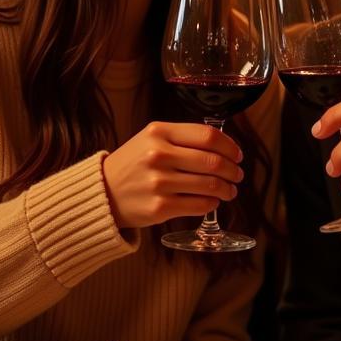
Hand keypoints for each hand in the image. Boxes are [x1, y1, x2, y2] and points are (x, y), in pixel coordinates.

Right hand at [102, 122, 243, 229]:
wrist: (102, 192)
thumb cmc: (133, 164)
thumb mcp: (151, 139)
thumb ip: (182, 137)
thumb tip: (224, 147)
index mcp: (158, 132)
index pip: (208, 136)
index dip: (230, 146)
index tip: (237, 155)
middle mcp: (158, 155)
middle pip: (213, 162)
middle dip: (233, 170)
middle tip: (238, 174)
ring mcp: (159, 182)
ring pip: (210, 185)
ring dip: (227, 189)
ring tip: (229, 190)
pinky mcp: (159, 207)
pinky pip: (199, 205)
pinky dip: (212, 203)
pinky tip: (212, 201)